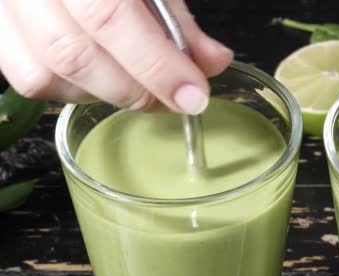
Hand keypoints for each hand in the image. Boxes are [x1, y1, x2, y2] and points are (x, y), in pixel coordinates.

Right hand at [0, 0, 232, 114]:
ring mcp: (4, 8)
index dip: (156, 64)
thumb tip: (212, 62)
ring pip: (47, 74)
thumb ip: (176, 19)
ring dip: (106, 93)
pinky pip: (30, 80)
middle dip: (137, 90)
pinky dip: (75, 91)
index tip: (193, 95)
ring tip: (141, 85)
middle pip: (74, 54)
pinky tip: (102, 79)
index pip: (109, 16)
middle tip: (175, 98)